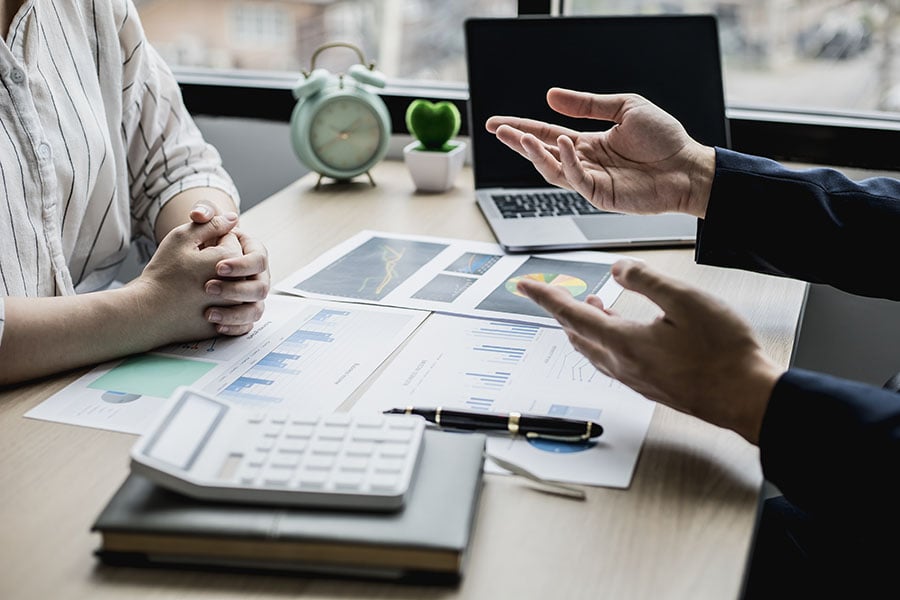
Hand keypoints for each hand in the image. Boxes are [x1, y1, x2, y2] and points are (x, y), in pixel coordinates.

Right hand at [130, 213, 253, 342]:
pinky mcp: (225, 326)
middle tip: (195, 269)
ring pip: (236, 287)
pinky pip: (231, 313)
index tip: (195, 251)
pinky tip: (201, 303)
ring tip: (197, 286)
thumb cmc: (162, 274)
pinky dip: (220, 306)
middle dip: (220, 262)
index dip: (211, 242)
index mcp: (230, 260)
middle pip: (237, 264)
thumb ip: (211, 224)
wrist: (146, 312)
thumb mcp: (182, 238)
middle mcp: (238, 285)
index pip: (232, 239)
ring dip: (223, 283)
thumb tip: (233, 218)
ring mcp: (233, 309)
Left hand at [190, 201, 270, 334]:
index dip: (242, 265)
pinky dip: (234, 328)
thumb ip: (205, 213)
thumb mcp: (201, 223)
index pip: (259, 259)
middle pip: (261, 287)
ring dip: (235, 314)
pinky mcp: (243, 313)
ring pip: (256, 310)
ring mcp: (251, 297)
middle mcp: (257, 276)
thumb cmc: (200, 241)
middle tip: (208, 288)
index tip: (218, 267)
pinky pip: (247, 326)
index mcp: (254, 253)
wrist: (189, 266)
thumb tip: (211, 215)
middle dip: (236, 290)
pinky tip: (215, 326)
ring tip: (209, 314)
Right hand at [486, 88, 715, 217]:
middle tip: (498, 130)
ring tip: (522, 136)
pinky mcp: (601, 195)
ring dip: (535, 153)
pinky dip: (566, 161)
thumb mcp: (624, 108)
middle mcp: (585, 163)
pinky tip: (563, 142)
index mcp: (588, 143)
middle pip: (542, 153)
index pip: (546, 135)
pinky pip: (576, 179)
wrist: (689, 166)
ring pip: (552, 170)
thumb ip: (587, 104)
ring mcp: (591, 181)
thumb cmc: (664, 139)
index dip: (521, 128)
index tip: (497, 123)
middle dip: (518, 142)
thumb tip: (551, 96)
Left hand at [516, 259, 783, 444]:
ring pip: (593, 350)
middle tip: (555, 293)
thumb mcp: (686, 301)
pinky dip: (602, 342)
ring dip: (583, 327)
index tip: (524, 286)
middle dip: (562, 311)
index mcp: (624, 342)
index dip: (545, 296)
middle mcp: (622, 365)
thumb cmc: (723, 353)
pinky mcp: (649, 387)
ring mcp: (635, 379)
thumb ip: (646, 280)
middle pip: (577, 335)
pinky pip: (611, 362)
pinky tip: (620, 334)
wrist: (746, 397)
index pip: (571, 315)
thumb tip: (617, 269)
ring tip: (591, 306)